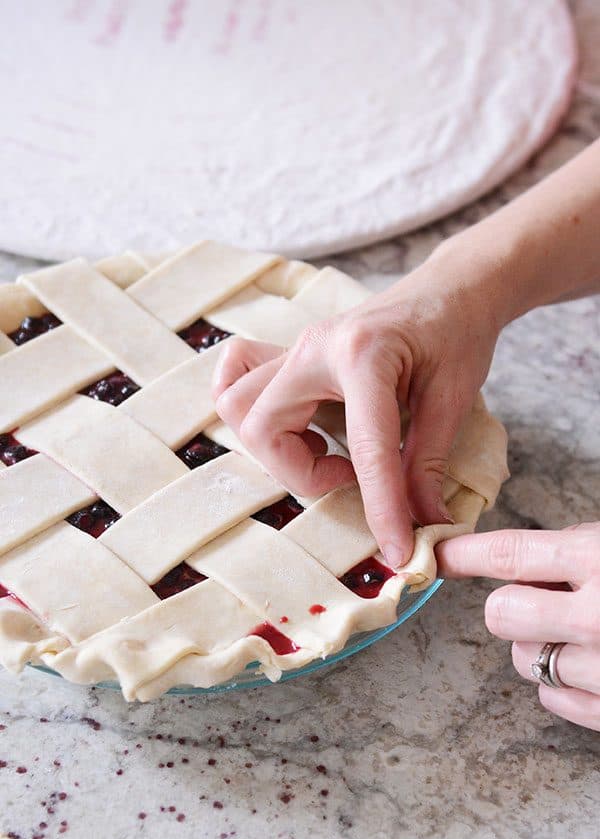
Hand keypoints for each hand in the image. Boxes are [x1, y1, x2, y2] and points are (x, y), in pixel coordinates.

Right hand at [212, 251, 504, 566]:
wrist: (450, 287)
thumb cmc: (458, 332)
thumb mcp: (454, 398)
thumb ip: (428, 463)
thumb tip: (424, 525)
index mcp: (364, 355)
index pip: (363, 448)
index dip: (380, 508)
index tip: (397, 549)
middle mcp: (316, 348)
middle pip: (262, 426)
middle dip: (300, 473)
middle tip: (349, 477)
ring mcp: (297, 348)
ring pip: (237, 405)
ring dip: (274, 447)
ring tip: (323, 451)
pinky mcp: (293, 356)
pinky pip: (238, 381)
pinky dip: (254, 413)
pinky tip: (296, 427)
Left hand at [436, 523, 599, 731]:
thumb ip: (570, 551)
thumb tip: (519, 568)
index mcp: (598, 561)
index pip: (508, 554)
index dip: (462, 554)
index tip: (436, 556)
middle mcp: (597, 615)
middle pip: (501, 613)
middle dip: (511, 606)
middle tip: (548, 603)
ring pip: (522, 660)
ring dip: (539, 645)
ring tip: (586, 635)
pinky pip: (551, 699)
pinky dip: (562, 685)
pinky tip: (592, 665)